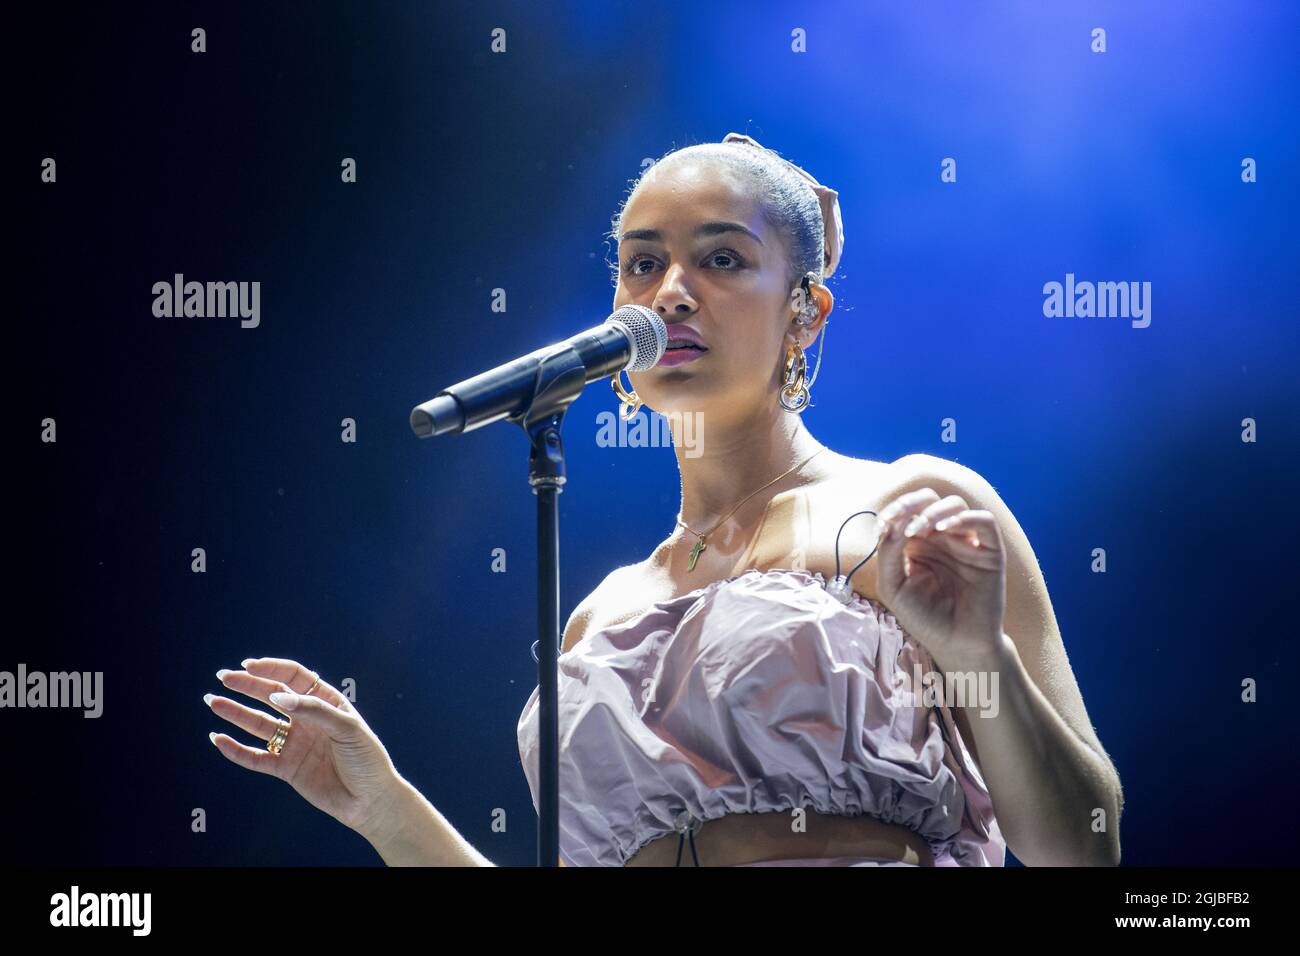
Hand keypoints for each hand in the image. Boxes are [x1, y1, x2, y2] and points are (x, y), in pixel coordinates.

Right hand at [206, 657, 405, 838]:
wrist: (371, 801)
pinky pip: (256, 757)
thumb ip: (313, 711)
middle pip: (272, 696)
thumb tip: (277, 696)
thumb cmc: (367, 759)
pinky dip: (236, 750)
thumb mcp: (347, 728)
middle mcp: (307, 720)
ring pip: (259, 724)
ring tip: (213, 702)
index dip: (271, 669)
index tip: (248, 666)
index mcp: (326, 702)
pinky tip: (218, 739)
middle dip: (247, 686)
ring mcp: (295, 743)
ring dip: (236, 713)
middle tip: (223, 677)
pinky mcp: (286, 769)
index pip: (294, 677)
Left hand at [874, 488, 1006, 669]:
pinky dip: (965, 518)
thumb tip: (890, 523)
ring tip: (920, 530)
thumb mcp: (894, 586)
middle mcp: (942, 538)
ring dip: (934, 511)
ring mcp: (967, 542)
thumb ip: (889, 554)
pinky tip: (945, 529)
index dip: (893, 510)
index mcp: (918, 542)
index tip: (881, 524)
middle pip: (930, 499)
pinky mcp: (990, 552)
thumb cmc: (924, 618)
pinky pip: (984, 521)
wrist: (956, 645)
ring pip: (955, 505)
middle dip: (912, 502)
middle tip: (901, 519)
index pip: (906, 511)